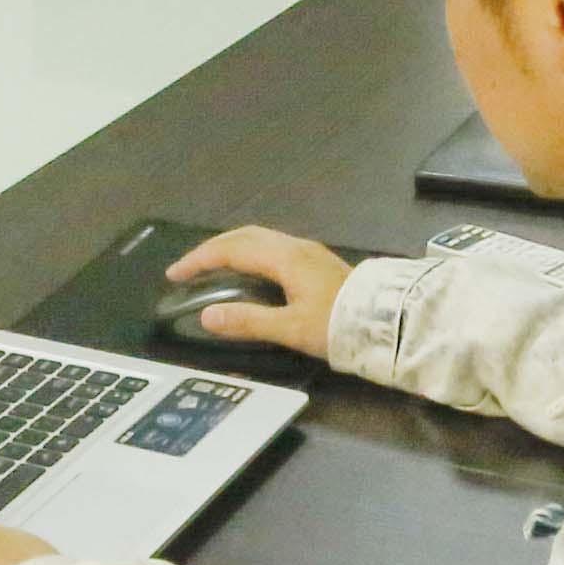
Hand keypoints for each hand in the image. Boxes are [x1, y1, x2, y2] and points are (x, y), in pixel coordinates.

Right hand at [168, 225, 349, 358]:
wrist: (388, 322)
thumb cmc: (339, 326)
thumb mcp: (291, 329)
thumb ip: (248, 321)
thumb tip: (206, 315)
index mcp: (285, 258)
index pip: (231, 250)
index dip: (199, 259)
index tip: (175, 274)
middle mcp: (295, 247)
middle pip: (245, 235)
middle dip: (213, 248)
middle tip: (189, 267)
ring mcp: (309, 252)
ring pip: (261, 238)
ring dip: (232, 247)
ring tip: (213, 265)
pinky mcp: (318, 261)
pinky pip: (273, 246)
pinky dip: (250, 252)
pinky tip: (250, 270)